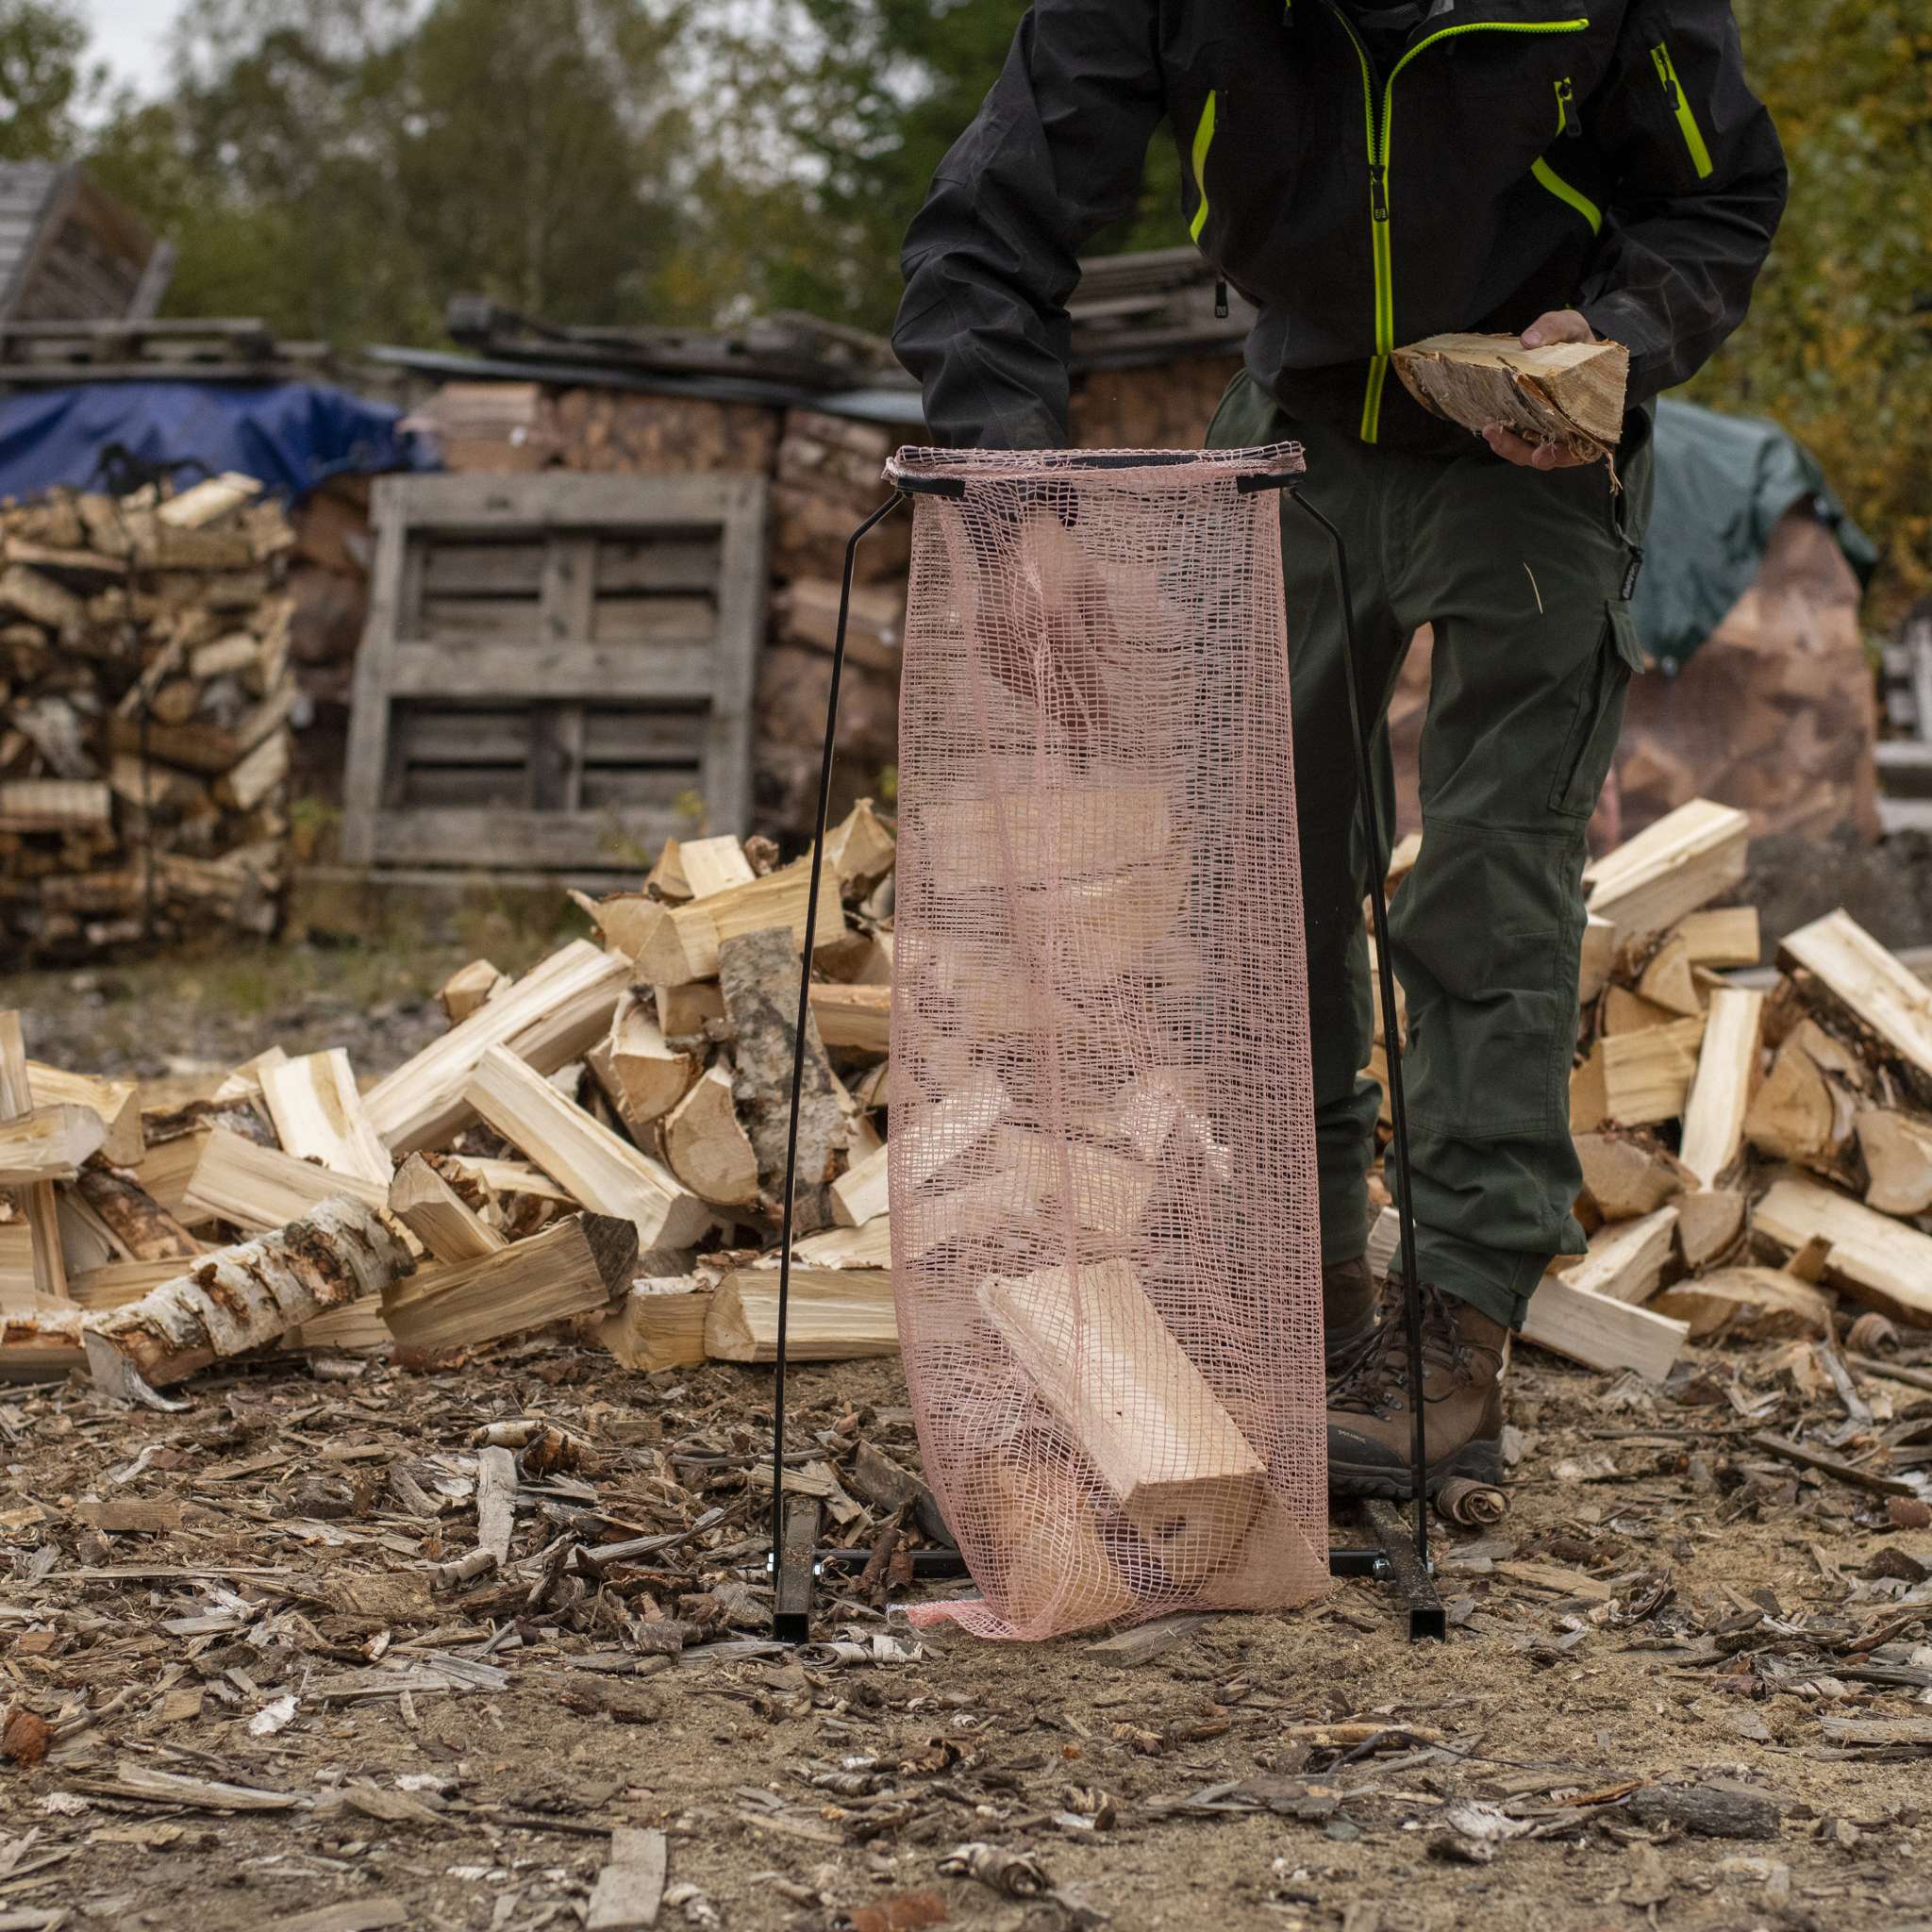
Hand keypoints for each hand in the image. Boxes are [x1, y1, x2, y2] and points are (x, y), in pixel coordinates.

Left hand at [1482, 309, 1596, 469]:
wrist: (1567, 341)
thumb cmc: (1577, 339)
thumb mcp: (1571, 326)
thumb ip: (1554, 330)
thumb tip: (1528, 341)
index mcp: (1590, 416)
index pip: (1580, 449)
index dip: (1562, 455)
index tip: (1543, 454)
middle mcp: (1569, 430)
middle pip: (1547, 456)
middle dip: (1520, 451)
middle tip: (1497, 436)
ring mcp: (1548, 430)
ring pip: (1527, 451)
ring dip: (1506, 445)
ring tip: (1489, 428)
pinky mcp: (1530, 425)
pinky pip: (1516, 437)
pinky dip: (1503, 433)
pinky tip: (1487, 421)